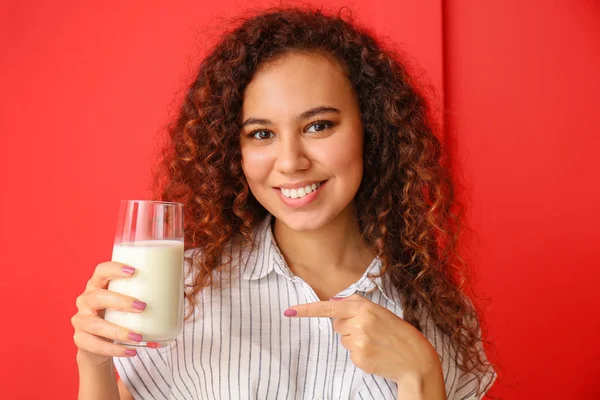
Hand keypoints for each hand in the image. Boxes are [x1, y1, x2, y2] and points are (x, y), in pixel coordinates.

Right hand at [71, 262, 146, 366]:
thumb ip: (146, 294)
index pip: (101, 270)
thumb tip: (180, 290)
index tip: (134, 271)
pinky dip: (115, 349)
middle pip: (98, 297)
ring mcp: (80, 321)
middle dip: (121, 301)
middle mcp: (85, 300)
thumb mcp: (128, 301)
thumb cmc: (119, 315)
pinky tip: (132, 351)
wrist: (98, 342)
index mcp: (97, 285)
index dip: (114, 269)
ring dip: (119, 331)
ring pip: (95, 325)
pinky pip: (96, 345)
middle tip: (143, 307)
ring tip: (139, 336)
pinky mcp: (80, 340)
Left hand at [285, 294, 444, 396]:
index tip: (289, 311)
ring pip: (343, 340)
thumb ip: (355, 305)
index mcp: (363, 306)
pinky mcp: (359, 358)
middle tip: (371, 331)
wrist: (415, 358)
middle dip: (349, 327)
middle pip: (337, 325)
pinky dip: (360, 355)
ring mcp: (359, 341)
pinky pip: (349, 354)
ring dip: (355, 341)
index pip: (328, 307)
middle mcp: (359, 321)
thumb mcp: (379, 311)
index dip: (306, 310)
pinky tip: (375, 354)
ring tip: (375, 343)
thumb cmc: (397, 332)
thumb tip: (332, 302)